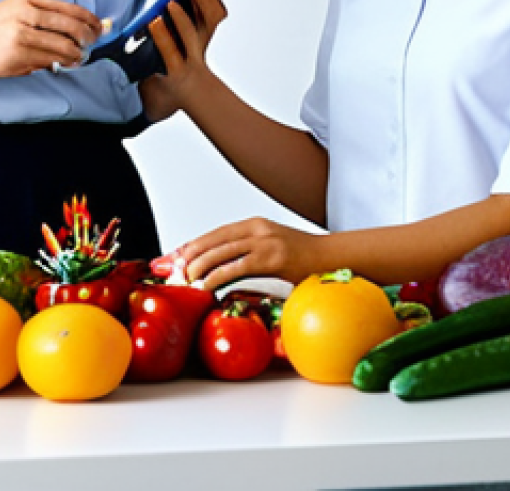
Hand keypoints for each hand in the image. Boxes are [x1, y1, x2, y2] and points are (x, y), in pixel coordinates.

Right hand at [0, 0, 101, 77]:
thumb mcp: (13, 10)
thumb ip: (42, 16)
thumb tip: (75, 28)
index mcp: (26, 0)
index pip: (68, 8)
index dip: (89, 19)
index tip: (99, 26)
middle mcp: (26, 14)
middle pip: (71, 26)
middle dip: (88, 37)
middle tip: (91, 44)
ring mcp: (22, 35)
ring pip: (64, 46)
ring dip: (76, 54)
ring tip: (79, 57)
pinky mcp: (17, 55)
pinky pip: (49, 61)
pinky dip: (61, 63)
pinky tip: (64, 64)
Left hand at [138, 0, 227, 122]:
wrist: (170, 99)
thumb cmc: (170, 67)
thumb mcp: (175, 40)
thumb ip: (171, 21)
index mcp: (200, 33)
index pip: (214, 10)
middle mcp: (198, 44)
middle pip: (212, 17)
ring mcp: (188, 58)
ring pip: (194, 32)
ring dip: (184, 17)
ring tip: (171, 3)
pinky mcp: (174, 70)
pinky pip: (170, 50)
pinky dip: (163, 35)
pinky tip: (154, 23)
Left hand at [179, 217, 317, 292]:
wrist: (334, 258)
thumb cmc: (305, 258)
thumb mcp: (273, 250)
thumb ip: (250, 255)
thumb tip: (224, 269)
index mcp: (255, 225)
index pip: (216, 233)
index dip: (194, 244)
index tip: (176, 255)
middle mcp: (257, 229)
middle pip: (214, 239)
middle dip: (190, 253)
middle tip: (174, 267)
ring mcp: (265, 241)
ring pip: (222, 251)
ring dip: (200, 265)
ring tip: (186, 277)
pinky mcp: (272, 257)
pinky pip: (237, 266)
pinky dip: (217, 275)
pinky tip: (206, 284)